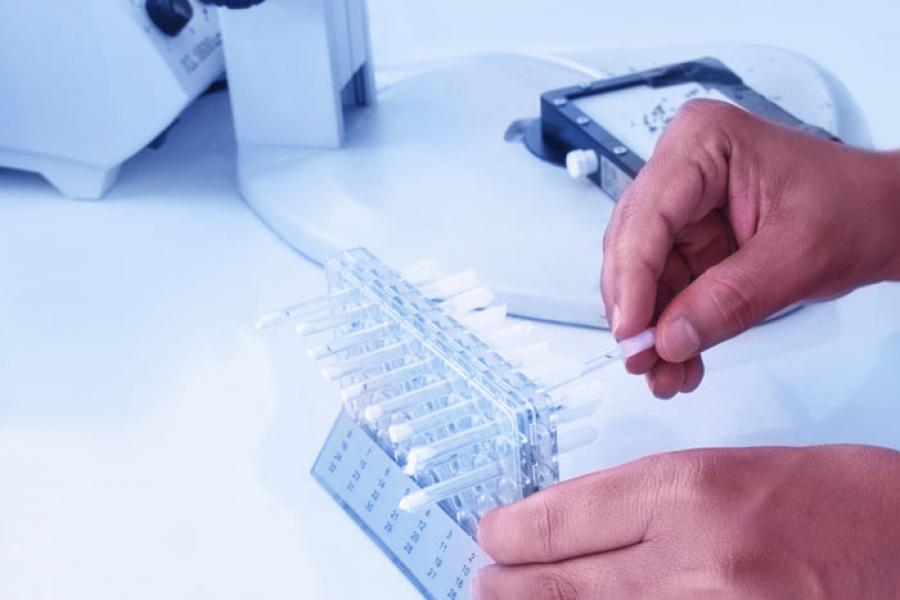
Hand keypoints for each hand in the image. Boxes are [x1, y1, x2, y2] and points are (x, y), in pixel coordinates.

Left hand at [475, 444, 899, 598]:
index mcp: (687, 489)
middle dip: (508, 585)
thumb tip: (575, 523)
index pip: (560, 518)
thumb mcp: (730, 470)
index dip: (510, 531)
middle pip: (560, 582)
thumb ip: (646, 500)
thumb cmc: (837, 501)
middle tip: (484, 580)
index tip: (492, 533)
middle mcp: (691, 559)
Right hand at [601, 100, 899, 397]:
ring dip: (652, 328)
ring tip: (665, 371)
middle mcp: (683, 170)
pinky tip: (679, 359)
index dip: (632, 278)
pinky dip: (671, 327)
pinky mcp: (691, 240)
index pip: (648, 216)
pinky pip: (666, 289)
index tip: (632, 331)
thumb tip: (671, 336)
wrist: (884, 219)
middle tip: (643, 358)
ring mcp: (684, 207)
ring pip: (643, 275)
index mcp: (703, 144)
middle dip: (638, 309)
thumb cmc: (857, 206)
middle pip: (633, 246)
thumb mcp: (799, 255)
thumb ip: (731, 298)